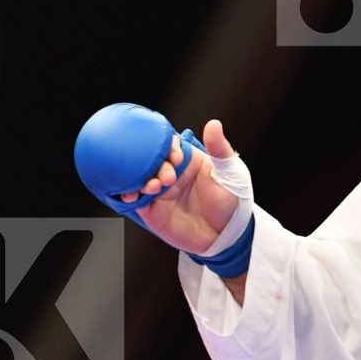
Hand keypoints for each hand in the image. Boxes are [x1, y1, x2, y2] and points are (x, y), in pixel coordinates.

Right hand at [117, 118, 242, 252]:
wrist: (228, 235)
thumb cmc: (232, 201)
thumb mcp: (229, 172)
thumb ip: (219, 149)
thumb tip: (214, 124)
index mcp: (187, 159)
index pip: (169, 144)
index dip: (168, 147)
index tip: (177, 156)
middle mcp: (171, 172)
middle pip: (150, 159)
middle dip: (154, 164)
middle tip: (168, 177)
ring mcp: (160, 191)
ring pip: (139, 177)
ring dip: (140, 178)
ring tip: (154, 187)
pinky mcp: (152, 210)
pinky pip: (134, 199)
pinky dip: (128, 194)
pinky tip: (132, 194)